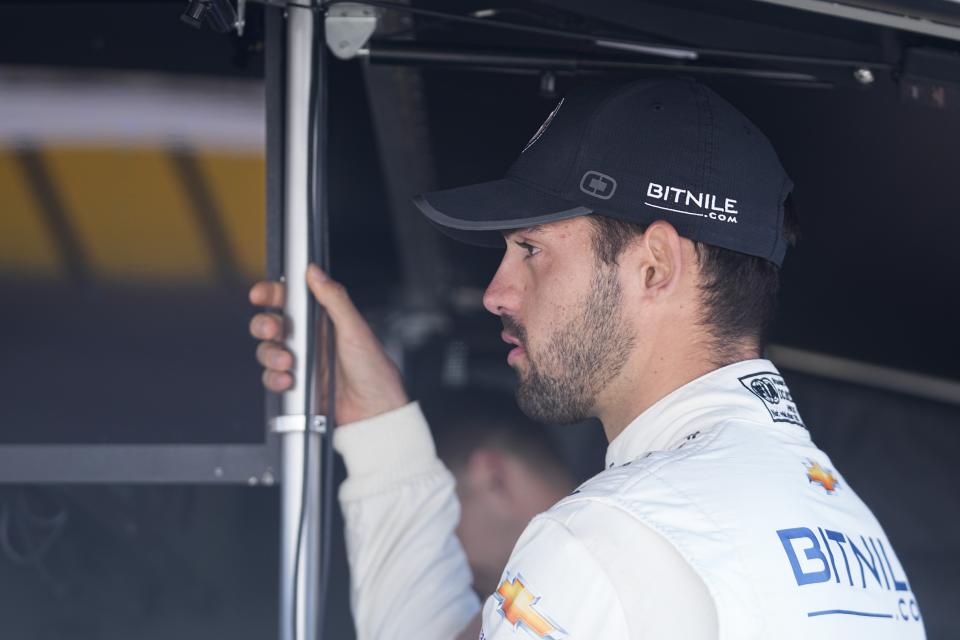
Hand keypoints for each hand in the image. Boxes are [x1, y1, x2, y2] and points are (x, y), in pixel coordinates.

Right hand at [249, 264, 409, 424]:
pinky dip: (274, 378)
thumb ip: (335, 299)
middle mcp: (309, 340)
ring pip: (267, 351)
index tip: (260, 294)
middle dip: (264, 325)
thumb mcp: (355, 330)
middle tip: (273, 330)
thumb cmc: (374, 371)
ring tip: (288, 362)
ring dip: (271, 355)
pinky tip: (289, 380)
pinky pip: (271, 378)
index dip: (271, 294)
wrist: (374, 412)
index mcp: (323, 320)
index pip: (290, 300)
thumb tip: (315, 272)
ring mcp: (301, 363)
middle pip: (270, 324)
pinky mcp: (296, 386)